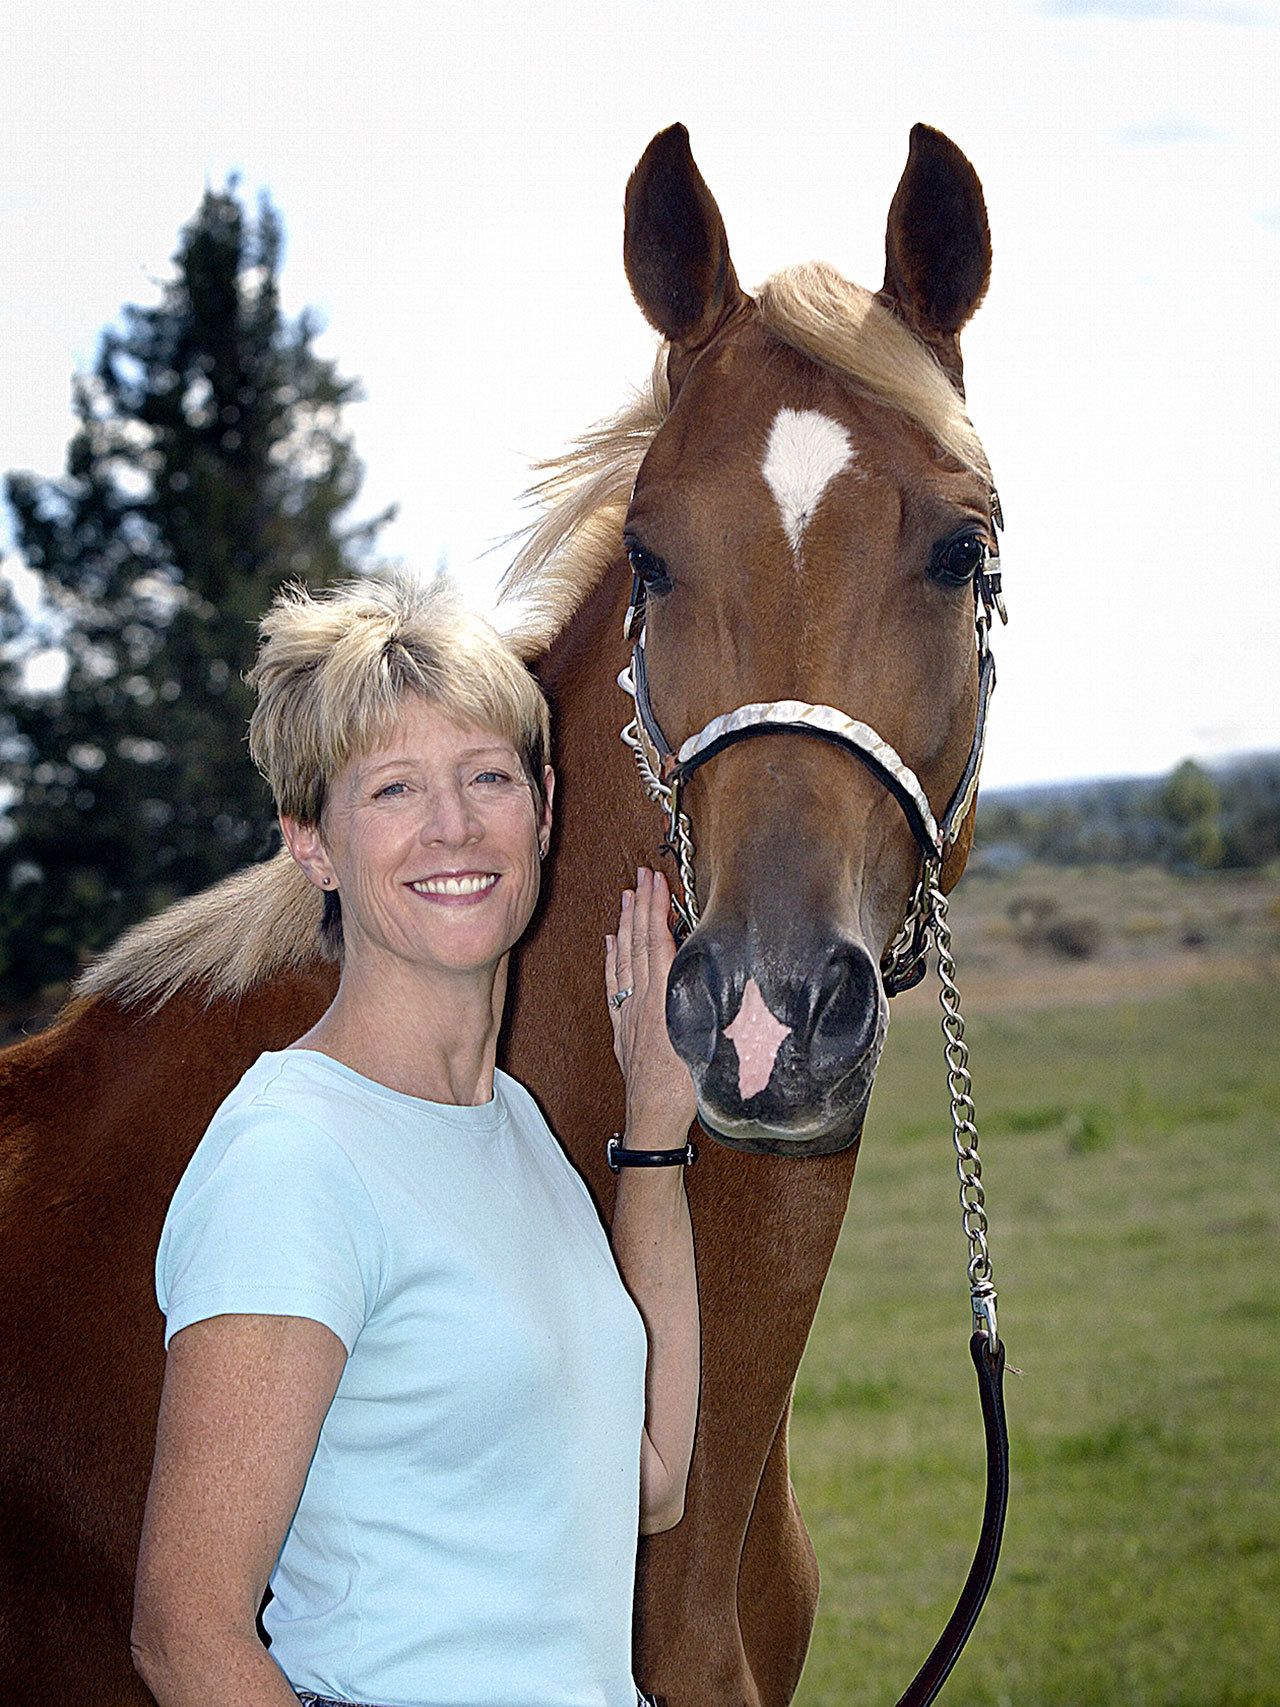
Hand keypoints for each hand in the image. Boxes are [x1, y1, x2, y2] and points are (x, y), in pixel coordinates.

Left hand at [604, 868, 697, 1146]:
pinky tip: (611, 943)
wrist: (655, 1122)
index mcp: (664, 999)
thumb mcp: (708, 1039)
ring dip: (624, 925)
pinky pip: (613, 986)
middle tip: (641, 875)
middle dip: (639, 905)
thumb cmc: (687, 1087)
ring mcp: (629, 1015)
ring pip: (623, 960)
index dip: (656, 909)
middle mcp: (642, 1001)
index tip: (656, 881)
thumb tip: (716, 964)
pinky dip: (611, 960)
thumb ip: (710, 1002)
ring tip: (625, 897)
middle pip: (638, 943)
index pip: (657, 941)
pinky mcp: (623, 1031)